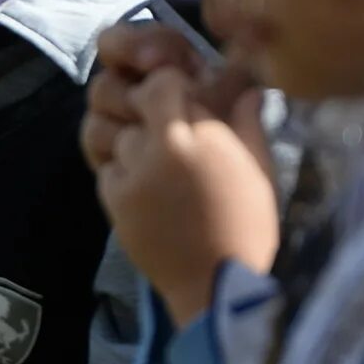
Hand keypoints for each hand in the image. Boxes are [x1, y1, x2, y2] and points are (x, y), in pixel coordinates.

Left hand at [82, 30, 277, 326]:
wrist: (216, 284)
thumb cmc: (249, 224)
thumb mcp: (258, 167)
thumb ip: (244, 121)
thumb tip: (245, 86)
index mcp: (195, 134)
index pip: (162, 79)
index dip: (170, 82)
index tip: (184, 95)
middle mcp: (156, 147)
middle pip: (127, 96)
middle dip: (142, 102)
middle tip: (161, 119)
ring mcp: (129, 172)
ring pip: (108, 128)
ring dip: (127, 133)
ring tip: (152, 152)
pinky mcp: (112, 198)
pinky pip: (105, 164)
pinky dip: (120, 166)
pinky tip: (145, 181)